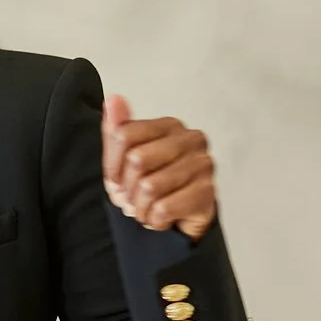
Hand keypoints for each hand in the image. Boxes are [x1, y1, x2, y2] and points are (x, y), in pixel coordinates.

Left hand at [101, 93, 216, 238]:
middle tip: (134, 198)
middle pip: (136, 159)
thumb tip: (113, 99)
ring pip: (149, 186)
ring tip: (147, 209)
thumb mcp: (123, 161)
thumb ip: (116, 130)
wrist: (178, 221)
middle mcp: (190, 139)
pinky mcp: (208, 192)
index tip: (117, 180)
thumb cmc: (151, 186)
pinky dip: (155, 220)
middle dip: (127, 188)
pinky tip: (161, 218)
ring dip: (140, 207)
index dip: (112, 165)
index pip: (123, 135)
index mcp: (169, 125)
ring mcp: (203, 164)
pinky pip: (164, 208)